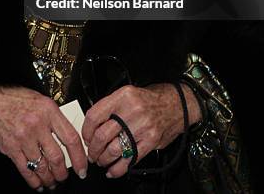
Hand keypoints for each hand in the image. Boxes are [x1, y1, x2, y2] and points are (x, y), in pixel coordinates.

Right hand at [0, 84, 87, 190]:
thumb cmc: (13, 99)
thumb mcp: (39, 100)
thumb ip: (53, 116)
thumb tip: (67, 134)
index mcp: (48, 110)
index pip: (71, 138)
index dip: (79, 156)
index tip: (82, 166)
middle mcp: (37, 125)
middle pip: (57, 157)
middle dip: (63, 172)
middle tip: (65, 177)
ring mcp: (24, 138)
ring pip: (42, 166)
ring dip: (49, 178)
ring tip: (52, 182)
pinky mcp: (11, 149)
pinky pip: (26, 170)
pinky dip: (33, 180)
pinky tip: (38, 184)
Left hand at [81, 82, 201, 178]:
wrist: (177, 104)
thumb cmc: (152, 99)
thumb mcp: (129, 93)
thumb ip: (111, 106)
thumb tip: (93, 125)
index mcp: (123, 97)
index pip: (95, 115)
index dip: (86, 130)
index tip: (86, 137)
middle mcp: (132, 111)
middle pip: (102, 135)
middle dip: (93, 149)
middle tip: (92, 153)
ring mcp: (142, 127)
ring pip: (114, 150)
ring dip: (103, 159)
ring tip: (101, 160)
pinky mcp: (150, 141)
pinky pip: (130, 160)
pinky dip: (118, 169)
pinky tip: (112, 170)